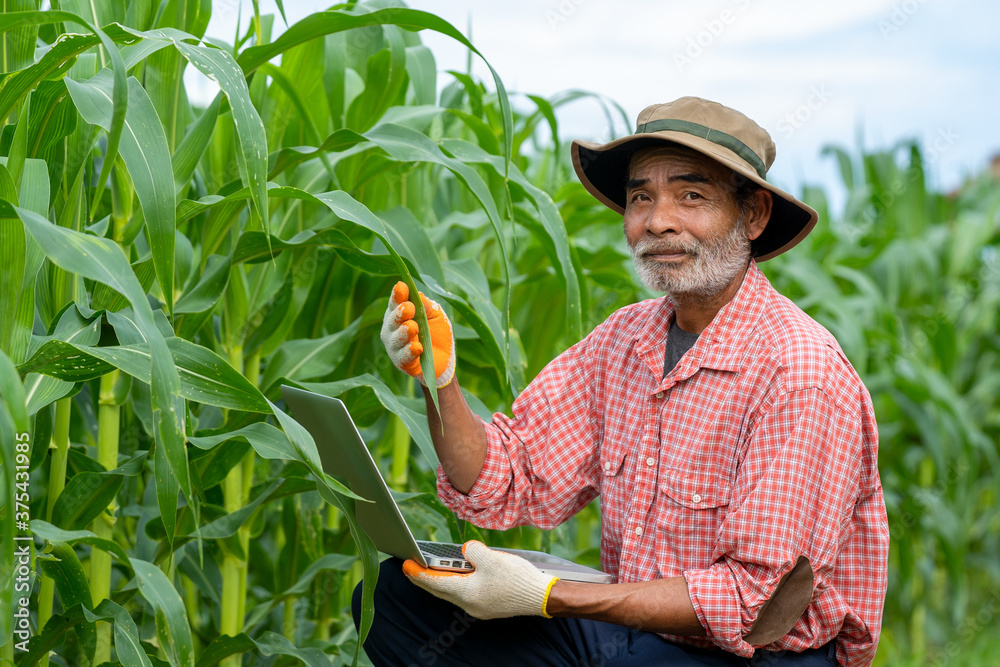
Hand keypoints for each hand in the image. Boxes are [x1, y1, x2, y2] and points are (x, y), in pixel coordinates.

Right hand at [380, 281, 454, 387]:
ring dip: (404, 332)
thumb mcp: (437, 315)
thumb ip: (428, 306)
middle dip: (399, 313)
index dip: (397, 295)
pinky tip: (417, 347)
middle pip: (392, 319)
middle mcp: (392, 328)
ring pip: (395, 338)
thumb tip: (418, 295)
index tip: (402, 288)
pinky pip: (402, 356)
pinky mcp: (401, 362)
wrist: (445, 358)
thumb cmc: (438, 332)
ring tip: (413, 328)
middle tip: (409, 308)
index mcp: (398, 312)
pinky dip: (409, 351)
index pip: (395, 302)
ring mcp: (394, 346)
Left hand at [403, 541, 558, 619]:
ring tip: (430, 568)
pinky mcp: (487, 605)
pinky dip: (455, 583)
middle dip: (424, 578)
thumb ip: (473, 551)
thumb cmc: (517, 579)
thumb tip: (466, 550)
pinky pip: (464, 593)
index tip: (405, 564)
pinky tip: (457, 574)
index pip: (434, 582)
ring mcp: (478, 607)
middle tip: (410, 566)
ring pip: (451, 592)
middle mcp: (469, 603)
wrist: (541, 597)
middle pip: (440, 590)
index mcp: (466, 592)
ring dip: (440, 580)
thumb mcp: (492, 558)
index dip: (418, 573)